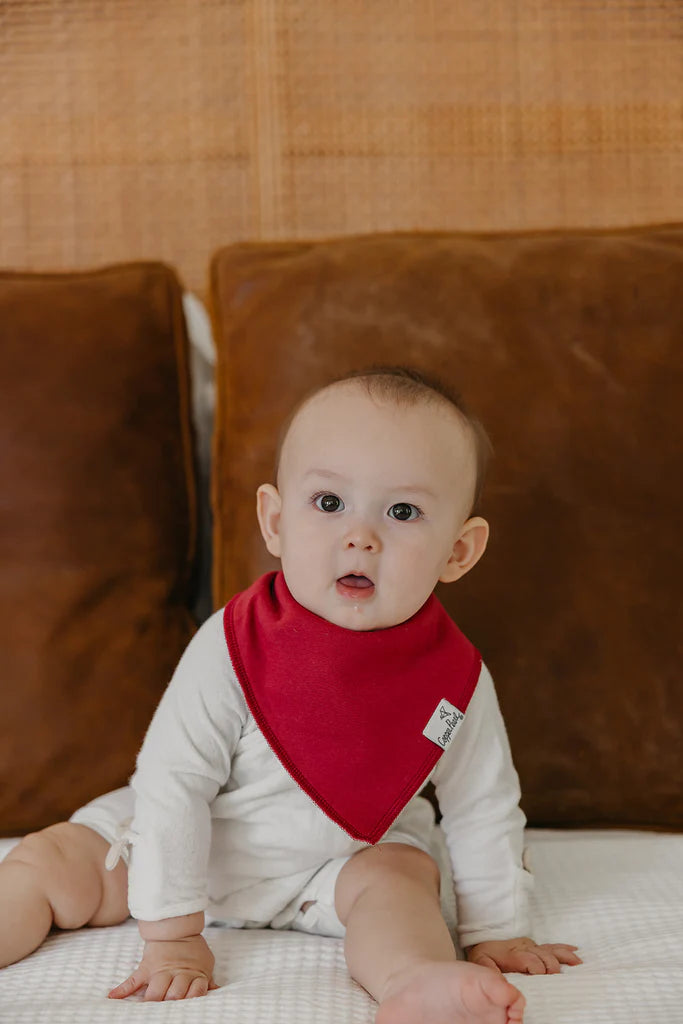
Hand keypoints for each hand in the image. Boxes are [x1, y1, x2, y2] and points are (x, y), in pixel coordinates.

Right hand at [108, 933, 218, 999]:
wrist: (176, 926)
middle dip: (172, 1003)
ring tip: (148, 1011)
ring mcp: (159, 972)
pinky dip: (122, 989)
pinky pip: (132, 979)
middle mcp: (175, 975)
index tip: (189, 1009)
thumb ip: (207, 979)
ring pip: (154, 992)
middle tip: (168, 1010)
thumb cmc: (192, 948)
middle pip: (173, 995)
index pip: (194, 992)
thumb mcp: (205, 962)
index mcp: (192, 974)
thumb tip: (215, 990)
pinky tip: (113, 997)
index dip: (193, 1001)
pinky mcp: (146, 967)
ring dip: (152, 1002)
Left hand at [465, 936, 581, 974]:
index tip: (544, 977)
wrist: (483, 940)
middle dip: (552, 966)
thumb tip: (504, 982)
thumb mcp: (482, 963)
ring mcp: (532, 946)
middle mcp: (525, 948)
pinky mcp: (535, 945)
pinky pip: (552, 946)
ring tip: (577, 963)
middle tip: (559, 976)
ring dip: (564, 956)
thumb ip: (491, 972)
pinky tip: (576, 951)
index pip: (531, 961)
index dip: (539, 969)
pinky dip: (564, 949)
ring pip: (551, 950)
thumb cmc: (484, 956)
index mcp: (514, 954)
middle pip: (544, 956)